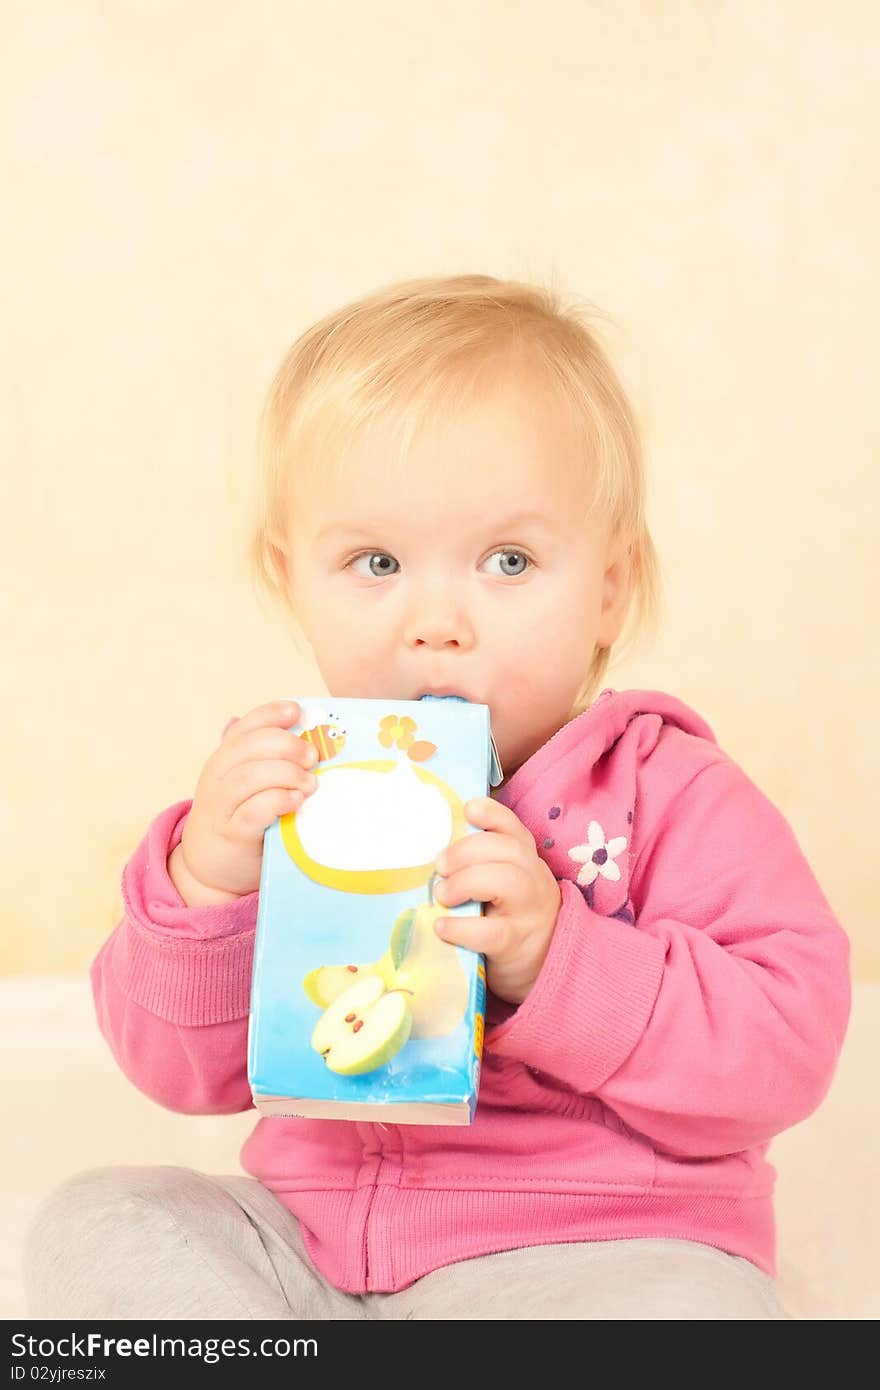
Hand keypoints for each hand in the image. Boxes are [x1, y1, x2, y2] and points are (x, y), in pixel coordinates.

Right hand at [176, 700, 319, 899]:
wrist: (209, 866)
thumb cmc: (239, 818)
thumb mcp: (245, 785)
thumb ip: (266, 760)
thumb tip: (302, 729)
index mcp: (224, 759)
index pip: (245, 727)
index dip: (271, 714)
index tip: (297, 712)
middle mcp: (219, 778)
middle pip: (249, 747)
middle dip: (286, 745)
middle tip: (313, 756)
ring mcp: (222, 806)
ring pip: (250, 777)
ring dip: (286, 774)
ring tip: (311, 782)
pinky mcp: (233, 834)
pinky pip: (253, 812)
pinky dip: (278, 801)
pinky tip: (296, 800)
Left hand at [432, 797, 562, 1005]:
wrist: (540, 966)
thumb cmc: (509, 917)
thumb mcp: (502, 884)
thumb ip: (479, 865)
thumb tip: (431, 852)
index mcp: (526, 860)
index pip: (514, 828)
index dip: (492, 814)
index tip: (468, 809)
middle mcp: (533, 880)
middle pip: (508, 849)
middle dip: (466, 851)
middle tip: (439, 867)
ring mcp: (528, 913)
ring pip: (506, 880)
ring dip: (465, 881)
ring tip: (442, 895)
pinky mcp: (516, 944)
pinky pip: (491, 931)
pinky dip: (460, 927)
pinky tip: (442, 927)